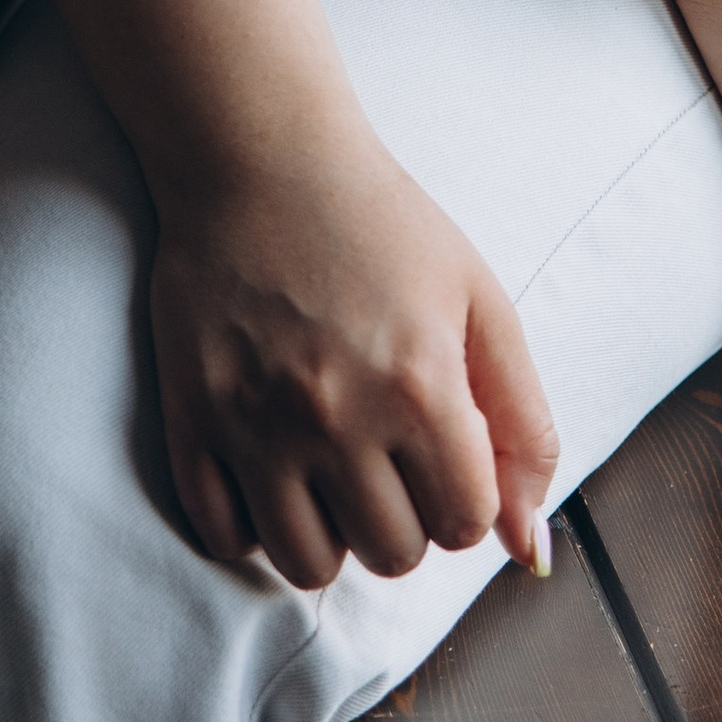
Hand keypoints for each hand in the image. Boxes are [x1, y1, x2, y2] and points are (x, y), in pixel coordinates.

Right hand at [149, 120, 557, 591]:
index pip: (463, 525)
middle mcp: (338, 417)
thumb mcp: (480, 301)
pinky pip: (224, 537)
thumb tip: (529, 550)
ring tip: (330, 469)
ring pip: (308, 566)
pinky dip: (252, 524)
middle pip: (391, 555)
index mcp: (420, 387)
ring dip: (332, 533)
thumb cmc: (381, 223)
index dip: (462, 495)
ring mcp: (256, 424)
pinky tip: (270, 469)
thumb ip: (524, 427)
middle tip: (386, 450)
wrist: (261, 156)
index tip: (442, 449)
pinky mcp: (192, 418)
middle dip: (404, 516)